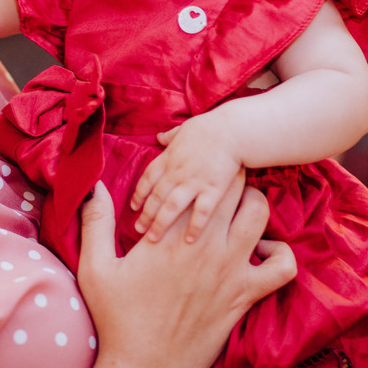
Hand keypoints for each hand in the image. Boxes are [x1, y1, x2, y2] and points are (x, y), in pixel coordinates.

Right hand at [73, 175, 294, 367]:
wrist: (148, 366)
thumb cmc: (119, 317)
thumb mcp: (96, 268)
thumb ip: (96, 222)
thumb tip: (93, 184)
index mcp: (171, 234)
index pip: (196, 181)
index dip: (199, 165)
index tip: (196, 160)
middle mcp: (207, 245)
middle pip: (231, 189)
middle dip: (226, 174)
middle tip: (217, 172)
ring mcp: (232, 269)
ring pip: (259, 215)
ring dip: (251, 202)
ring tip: (235, 203)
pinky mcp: (246, 294)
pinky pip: (282, 266)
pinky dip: (280, 252)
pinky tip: (261, 248)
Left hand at [131, 114, 241, 242]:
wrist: (233, 130)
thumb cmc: (210, 127)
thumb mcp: (184, 129)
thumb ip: (170, 136)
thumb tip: (159, 136)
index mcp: (169, 158)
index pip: (147, 178)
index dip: (139, 194)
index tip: (134, 207)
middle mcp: (177, 172)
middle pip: (155, 197)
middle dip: (145, 215)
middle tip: (138, 230)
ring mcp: (193, 182)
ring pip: (171, 207)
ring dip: (160, 224)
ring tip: (153, 238)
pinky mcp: (213, 189)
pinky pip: (201, 212)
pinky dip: (194, 227)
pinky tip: (189, 240)